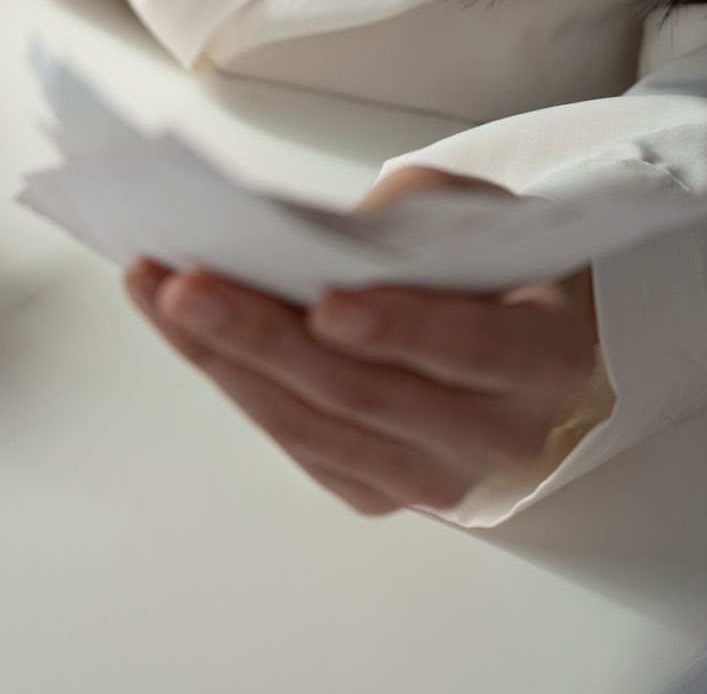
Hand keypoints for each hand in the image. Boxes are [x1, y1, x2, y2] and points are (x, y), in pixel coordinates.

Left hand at [123, 167, 600, 515]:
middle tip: (187, 287)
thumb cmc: (498, 268)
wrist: (525, 343)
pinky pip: (293, 441)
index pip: (474, 348)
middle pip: (366, 394)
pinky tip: (177, 326)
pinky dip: (231, 380)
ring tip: (157, 295)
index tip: (327, 302)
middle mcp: (500, 435)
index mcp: (549, 357)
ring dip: (222, 360)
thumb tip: (304, 238)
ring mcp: (435, 476)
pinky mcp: (375, 491)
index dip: (401, 328)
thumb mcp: (483, 217)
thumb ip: (414, 218)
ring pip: (314, 427)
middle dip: (265, 337)